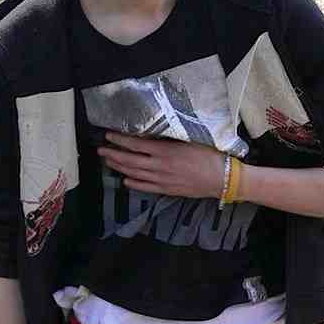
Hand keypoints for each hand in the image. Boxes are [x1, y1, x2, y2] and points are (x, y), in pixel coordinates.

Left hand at [98, 132, 226, 198]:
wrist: (222, 178)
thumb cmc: (210, 155)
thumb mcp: (190, 140)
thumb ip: (170, 139)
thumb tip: (155, 133)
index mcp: (165, 151)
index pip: (136, 144)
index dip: (120, 140)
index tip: (109, 136)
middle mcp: (160, 166)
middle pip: (130, 160)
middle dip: (113, 154)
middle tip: (101, 150)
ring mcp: (162, 179)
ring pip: (135, 174)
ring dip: (120, 168)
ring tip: (109, 162)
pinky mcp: (168, 190)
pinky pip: (146, 187)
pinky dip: (134, 184)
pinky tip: (126, 181)